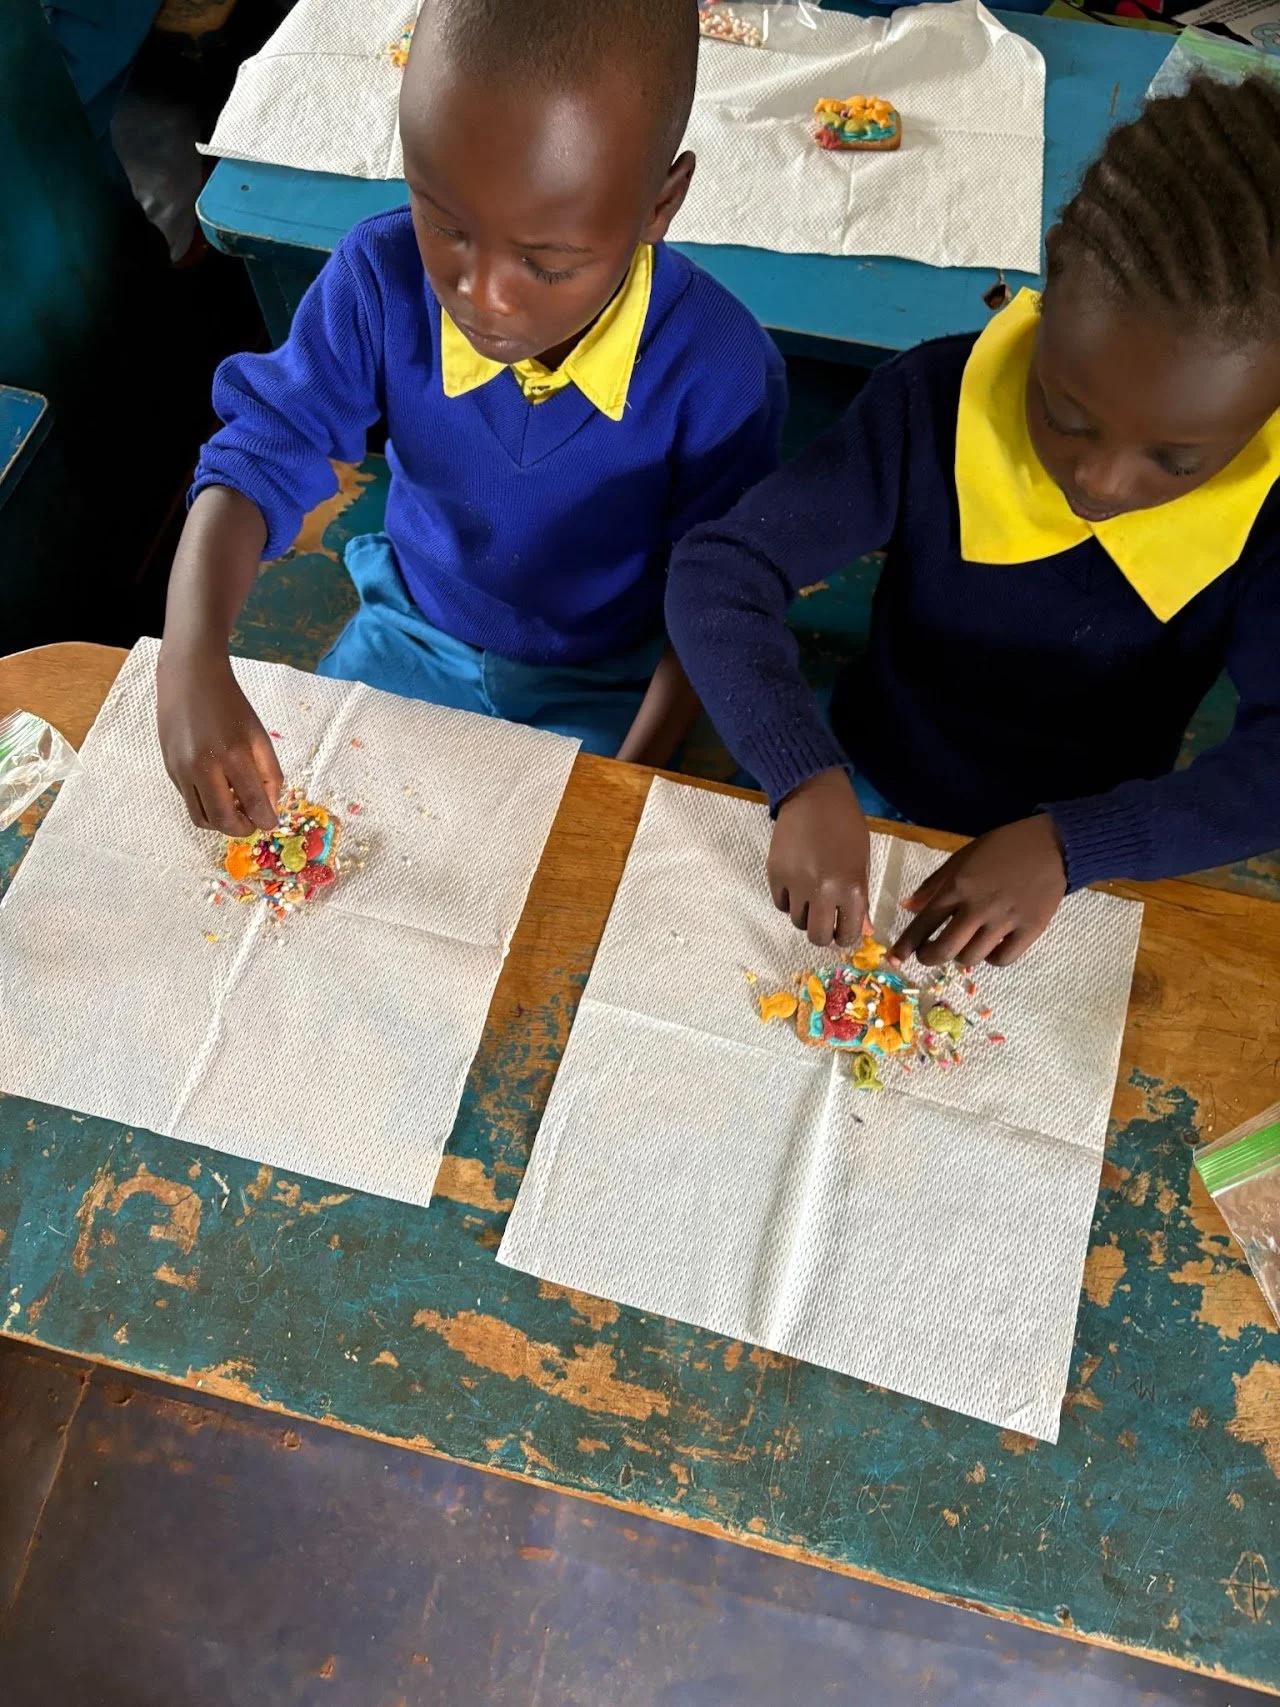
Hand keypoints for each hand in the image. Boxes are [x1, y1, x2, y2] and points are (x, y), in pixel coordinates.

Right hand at [157, 648, 282, 834]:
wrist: (190, 679)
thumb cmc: (230, 705)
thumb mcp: (258, 735)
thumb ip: (270, 773)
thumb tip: (269, 808)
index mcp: (233, 754)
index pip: (253, 803)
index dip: (266, 819)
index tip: (270, 821)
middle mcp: (203, 766)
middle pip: (223, 820)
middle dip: (242, 829)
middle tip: (252, 822)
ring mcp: (182, 770)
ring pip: (201, 819)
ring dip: (221, 824)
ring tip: (235, 811)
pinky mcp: (169, 770)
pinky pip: (189, 802)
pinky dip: (207, 807)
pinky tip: (219, 793)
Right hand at [768, 768, 870, 946]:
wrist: (813, 795)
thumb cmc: (846, 825)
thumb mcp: (862, 862)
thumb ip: (861, 898)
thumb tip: (864, 930)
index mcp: (851, 887)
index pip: (847, 934)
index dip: (845, 936)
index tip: (843, 929)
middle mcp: (822, 890)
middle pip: (817, 936)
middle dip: (823, 933)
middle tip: (825, 921)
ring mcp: (795, 883)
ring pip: (797, 921)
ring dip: (805, 914)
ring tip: (811, 895)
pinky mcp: (774, 874)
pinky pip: (780, 903)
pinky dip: (789, 900)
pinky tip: (797, 885)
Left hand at [890, 815, 1066, 968]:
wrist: (1052, 845)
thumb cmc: (1003, 847)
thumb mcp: (963, 856)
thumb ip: (934, 884)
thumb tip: (907, 906)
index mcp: (959, 886)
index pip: (924, 922)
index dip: (906, 944)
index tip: (895, 958)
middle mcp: (978, 906)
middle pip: (945, 948)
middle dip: (929, 957)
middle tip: (928, 955)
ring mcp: (1005, 920)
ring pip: (971, 957)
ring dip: (960, 957)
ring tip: (963, 946)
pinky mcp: (1030, 930)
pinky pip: (1002, 959)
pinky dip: (992, 958)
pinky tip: (991, 947)